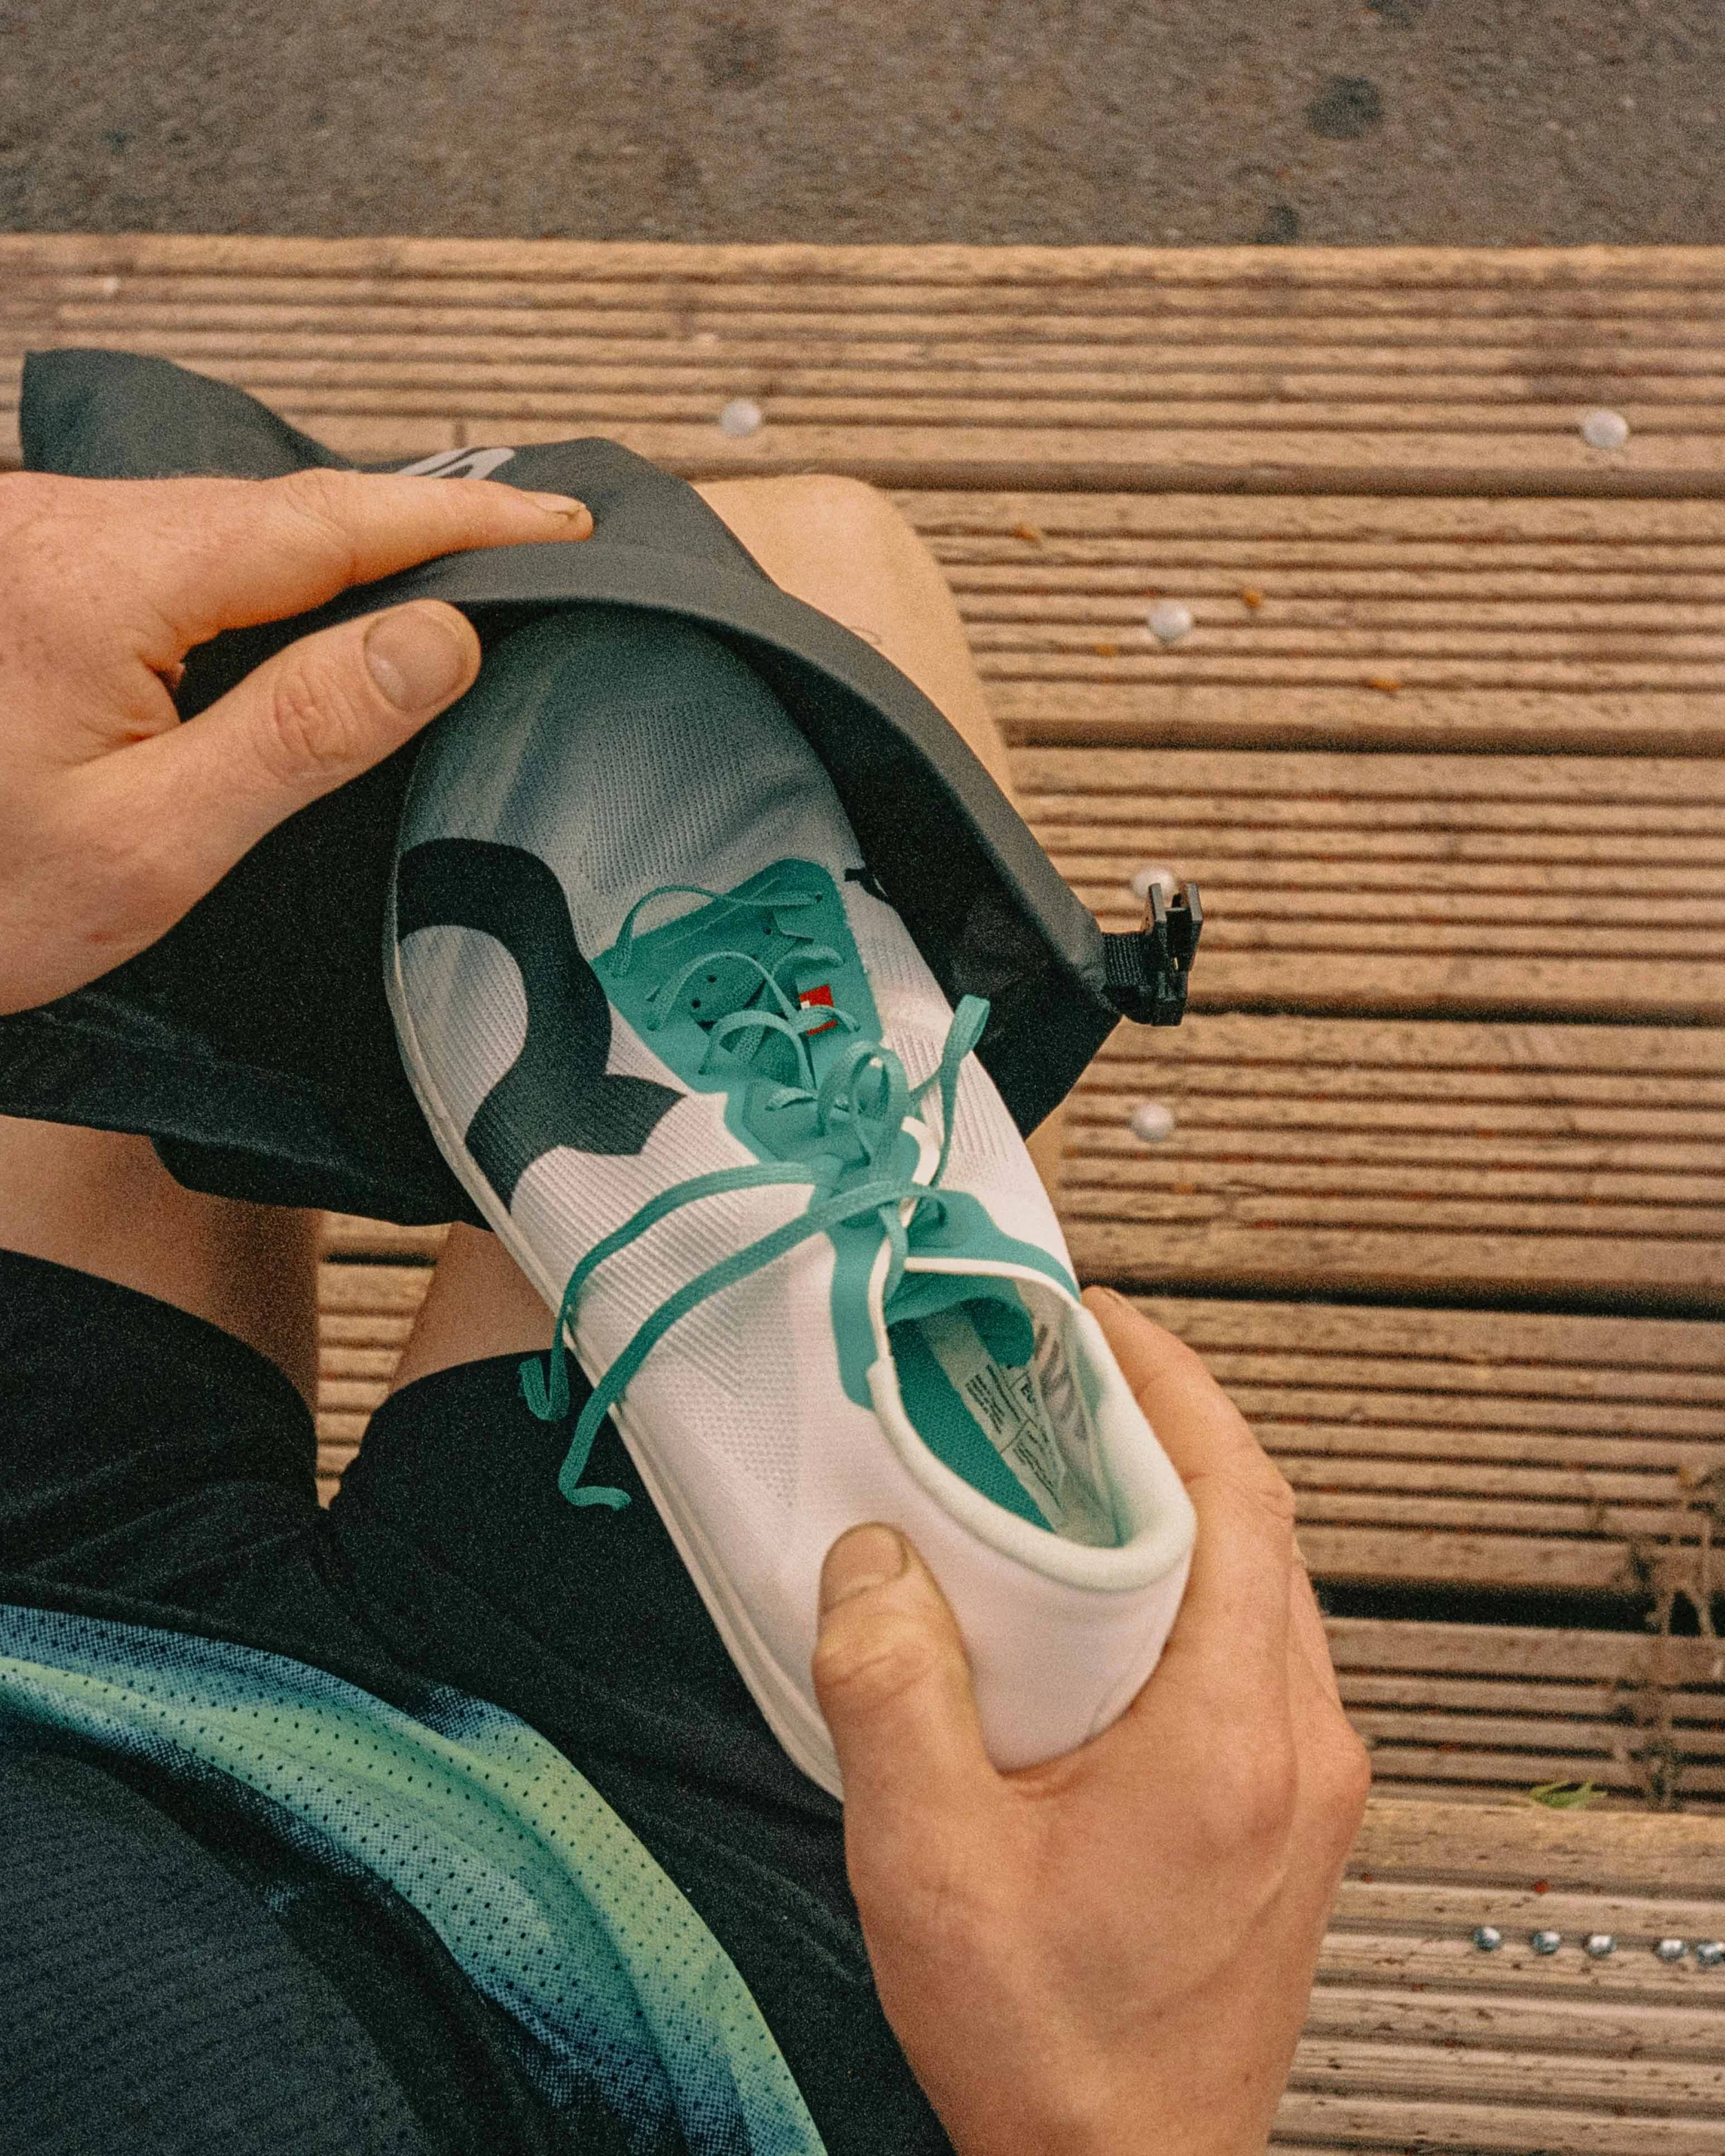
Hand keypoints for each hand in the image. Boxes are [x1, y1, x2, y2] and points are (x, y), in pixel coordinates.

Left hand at [0, 466, 591, 1014]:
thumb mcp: (156, 843)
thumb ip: (302, 731)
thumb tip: (438, 638)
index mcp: (90, 581)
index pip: (321, 521)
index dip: (459, 518)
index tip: (559, 521)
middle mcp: (49, 526)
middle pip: (274, 506)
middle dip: (411, 523)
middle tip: (534, 544)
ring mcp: (27, 538)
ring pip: (222, 522)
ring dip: (338, 548)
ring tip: (451, 576)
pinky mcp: (19, 568)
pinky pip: (169, 546)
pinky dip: (263, 571)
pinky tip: (319, 607)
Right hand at [812, 1287, 1369, 2155]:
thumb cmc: (1050, 2051)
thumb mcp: (928, 1864)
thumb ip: (890, 1692)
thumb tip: (870, 1557)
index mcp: (1232, 1736)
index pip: (1239, 1497)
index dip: (1174, 1386)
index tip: (1103, 1322)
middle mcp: (1300, 1746)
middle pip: (1260, 1528)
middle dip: (1167, 1430)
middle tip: (1065, 1379)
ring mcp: (1310, 1785)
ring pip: (1263, 1589)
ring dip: (1180, 1510)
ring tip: (1072, 1469)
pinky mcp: (1292, 1819)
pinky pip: (1256, 1653)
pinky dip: (1189, 1589)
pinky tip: (1104, 1601)